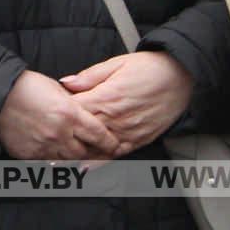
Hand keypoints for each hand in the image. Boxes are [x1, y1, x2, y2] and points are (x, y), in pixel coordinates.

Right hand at [0, 70, 120, 159]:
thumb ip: (74, 104)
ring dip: (73, 157)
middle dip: (91, 151)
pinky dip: (53, 159)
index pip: (100, 135)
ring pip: (69, 161)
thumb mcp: (56, 88)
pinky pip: (49, 164)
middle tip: (93, 149)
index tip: (113, 144)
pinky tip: (52, 152)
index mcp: (70, 113)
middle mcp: (60, 133)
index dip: (110, 142)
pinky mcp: (30, 155)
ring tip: (71, 150)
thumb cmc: (25, 86)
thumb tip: (87, 115)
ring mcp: (45, 146)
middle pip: (86, 152)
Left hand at [61, 51, 193, 155]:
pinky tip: (87, 166)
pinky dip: (101, 162)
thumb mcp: (115, 64)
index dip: (59, 113)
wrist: (181, 76)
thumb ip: (88, 76)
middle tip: (48, 139)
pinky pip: (117, 155)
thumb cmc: (149, 68)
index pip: (74, 111)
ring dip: (79, 153)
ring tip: (59, 158)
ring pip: (98, 148)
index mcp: (106, 97)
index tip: (47, 114)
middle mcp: (117, 118)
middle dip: (65, 135)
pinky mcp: (140, 140)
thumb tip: (66, 82)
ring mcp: (129, 132)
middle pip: (83, 132)